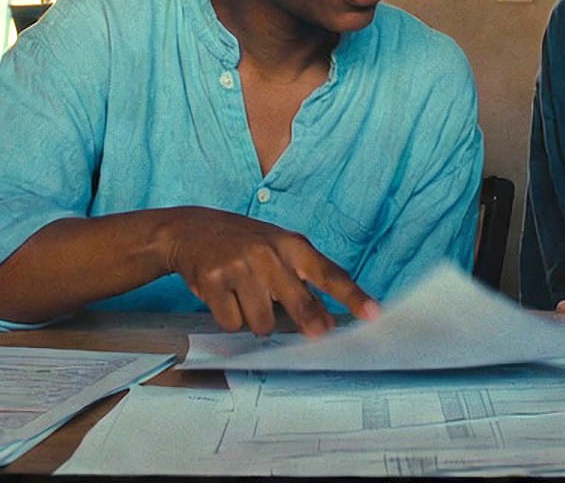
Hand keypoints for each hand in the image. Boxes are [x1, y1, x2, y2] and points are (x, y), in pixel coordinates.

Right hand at [161, 208, 379, 336]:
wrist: (192, 229)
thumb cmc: (245, 242)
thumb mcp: (278, 247)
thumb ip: (303, 277)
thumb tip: (324, 323)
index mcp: (292, 245)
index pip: (330, 274)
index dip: (353, 296)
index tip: (373, 314)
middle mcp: (268, 254)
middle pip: (300, 303)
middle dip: (310, 322)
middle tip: (319, 335)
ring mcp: (240, 268)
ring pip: (261, 322)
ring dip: (256, 320)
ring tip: (245, 298)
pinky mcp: (213, 282)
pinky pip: (232, 322)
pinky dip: (230, 318)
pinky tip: (224, 297)